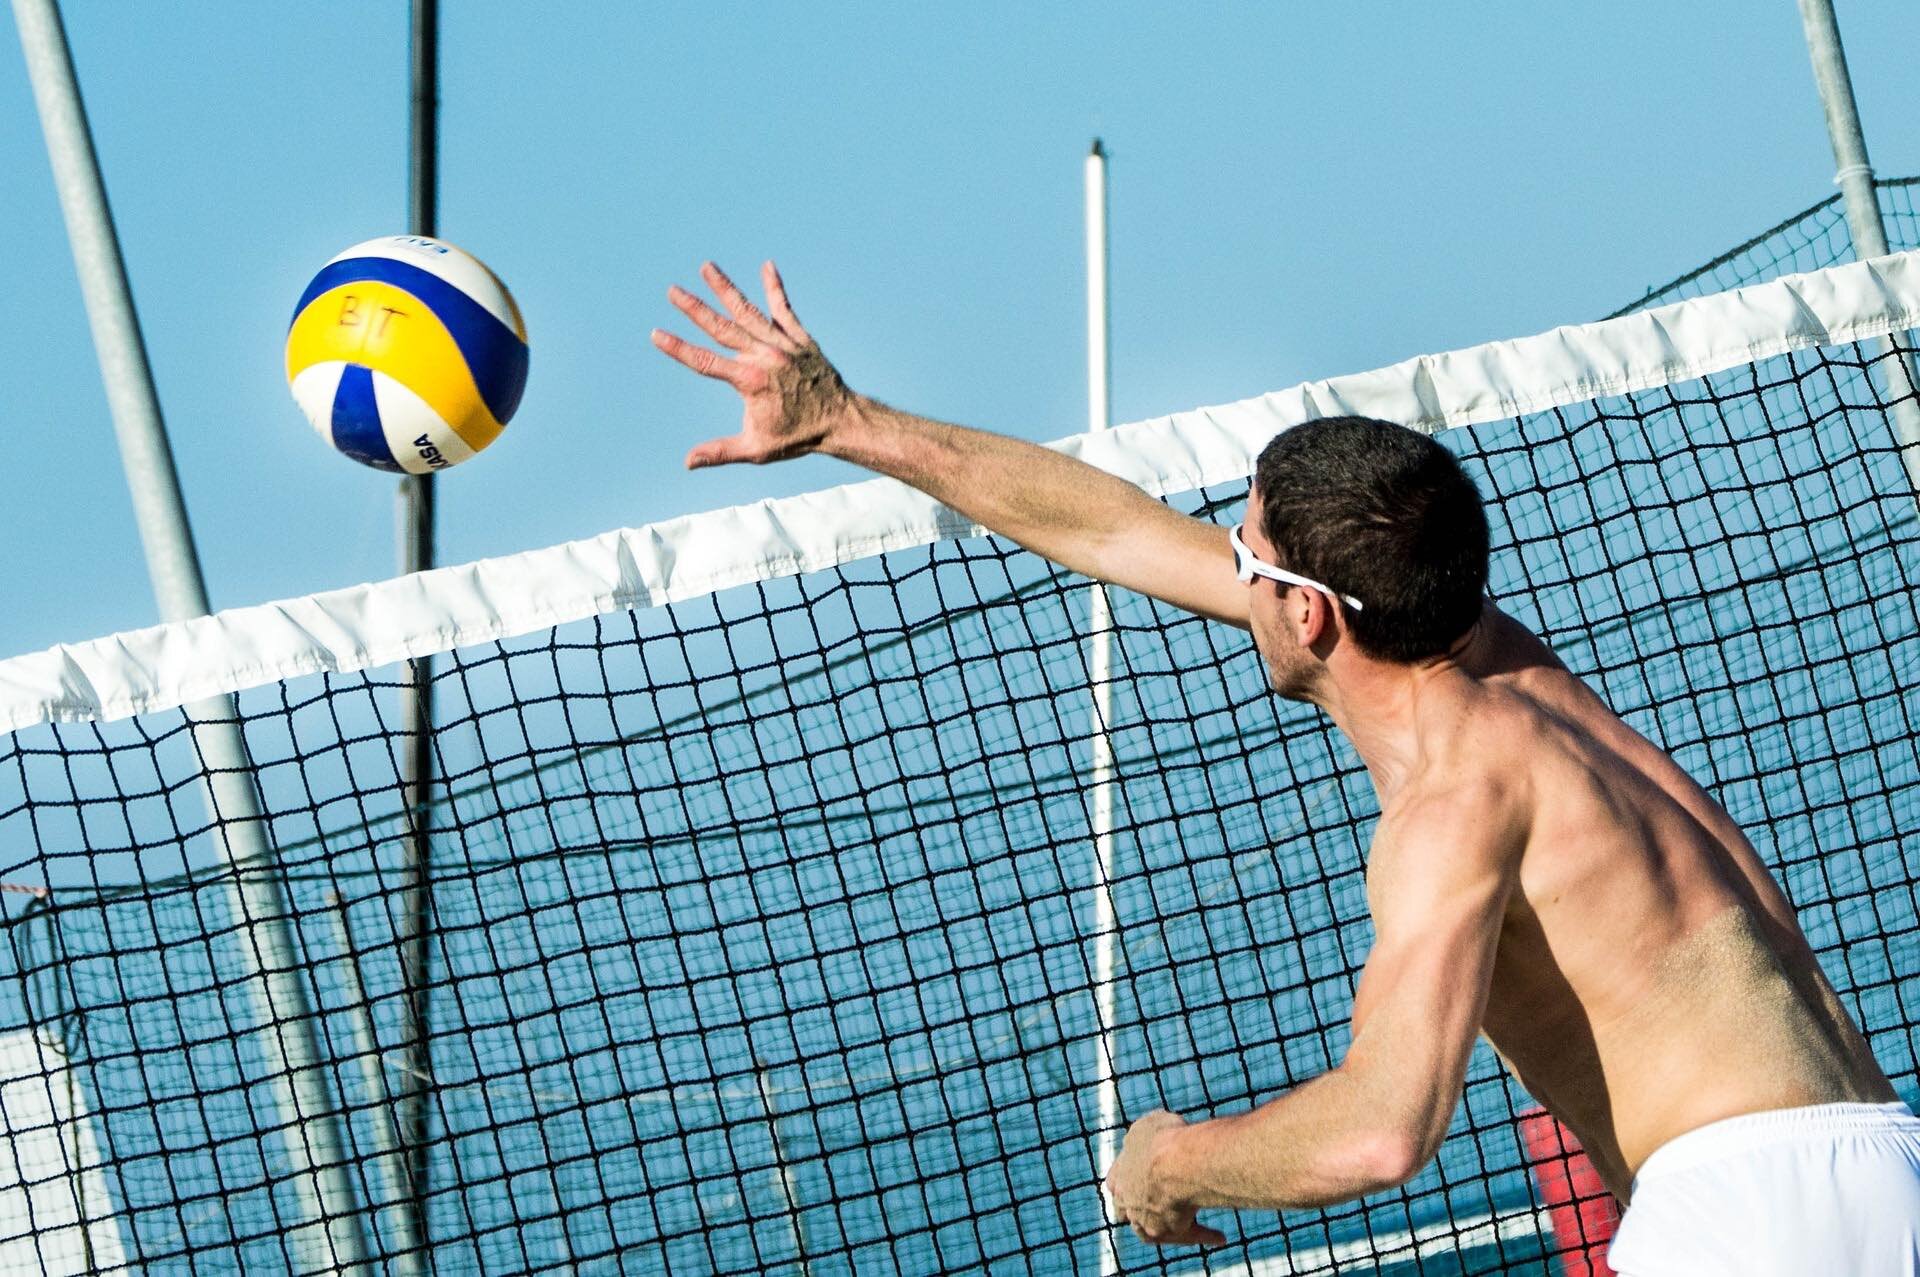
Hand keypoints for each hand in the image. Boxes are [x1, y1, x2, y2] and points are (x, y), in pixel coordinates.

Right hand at [651, 260, 855, 468]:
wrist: (841, 422)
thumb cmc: (797, 438)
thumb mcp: (756, 449)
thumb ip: (720, 451)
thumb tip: (688, 461)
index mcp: (750, 380)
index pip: (705, 361)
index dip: (678, 349)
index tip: (656, 334)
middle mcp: (765, 356)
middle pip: (722, 328)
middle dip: (695, 308)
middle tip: (672, 291)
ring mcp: (783, 344)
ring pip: (748, 312)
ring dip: (726, 289)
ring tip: (707, 267)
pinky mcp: (800, 338)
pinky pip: (784, 309)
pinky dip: (775, 289)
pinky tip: (768, 266)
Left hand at [1107, 1109, 1226, 1247]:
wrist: (1173, 1164)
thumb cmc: (1163, 1138)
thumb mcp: (1150, 1125)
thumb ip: (1147, 1135)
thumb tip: (1154, 1136)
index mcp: (1119, 1175)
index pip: (1116, 1184)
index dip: (1128, 1181)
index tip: (1142, 1178)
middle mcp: (1127, 1201)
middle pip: (1129, 1212)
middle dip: (1141, 1209)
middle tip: (1159, 1205)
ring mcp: (1144, 1220)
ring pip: (1154, 1229)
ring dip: (1172, 1226)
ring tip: (1193, 1222)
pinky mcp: (1167, 1232)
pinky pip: (1187, 1236)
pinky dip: (1203, 1236)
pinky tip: (1219, 1237)